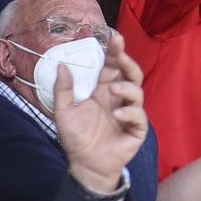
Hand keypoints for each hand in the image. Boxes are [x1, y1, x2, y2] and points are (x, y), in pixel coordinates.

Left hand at [56, 31, 147, 193]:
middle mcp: (117, 98)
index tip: (112, 35)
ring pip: (137, 91)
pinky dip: (130, 112)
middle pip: (129, 74)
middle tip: (120, 53)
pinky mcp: (136, 129)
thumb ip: (63, 89)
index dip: (113, 51)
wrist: (85, 165)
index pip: (110, 66)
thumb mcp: (63, 111)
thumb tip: (61, 64)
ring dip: (127, 86)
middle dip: (126, 61)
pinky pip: (139, 117)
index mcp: (101, 91)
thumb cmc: (76, 137)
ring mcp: (128, 113)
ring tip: (113, 88)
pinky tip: (118, 114)